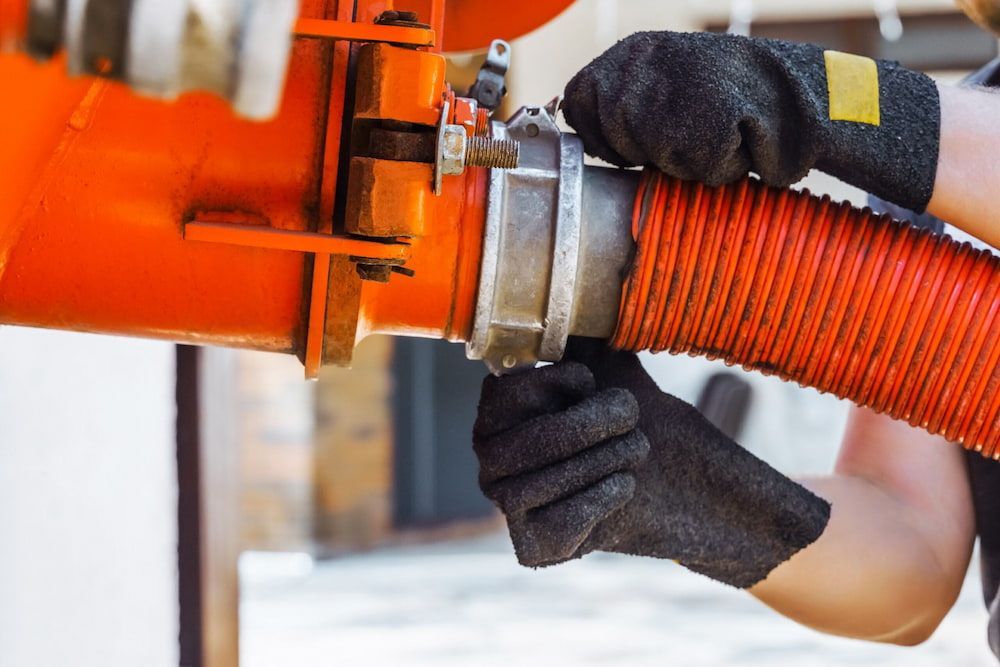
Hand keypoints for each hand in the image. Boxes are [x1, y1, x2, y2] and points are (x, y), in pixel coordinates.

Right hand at [473, 338, 830, 587]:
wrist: (693, 489)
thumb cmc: (647, 423)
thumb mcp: (615, 371)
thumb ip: (585, 336)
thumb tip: (579, 280)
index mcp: (501, 414)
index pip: (498, 396)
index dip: (547, 386)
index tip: (591, 383)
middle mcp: (494, 461)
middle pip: (517, 443)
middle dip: (584, 427)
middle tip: (632, 417)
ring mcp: (512, 507)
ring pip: (534, 485)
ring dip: (599, 461)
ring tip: (637, 450)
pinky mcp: (537, 547)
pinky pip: (555, 522)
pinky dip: (599, 500)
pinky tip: (626, 487)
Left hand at [562, 31, 939, 212]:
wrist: (798, 96)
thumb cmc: (726, 105)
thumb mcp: (662, 89)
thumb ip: (620, 105)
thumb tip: (575, 127)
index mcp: (631, 52)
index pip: (578, 101)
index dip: (598, 136)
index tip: (626, 150)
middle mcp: (647, 61)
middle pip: (614, 133)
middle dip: (644, 152)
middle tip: (687, 136)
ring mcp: (676, 84)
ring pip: (653, 154)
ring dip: (683, 161)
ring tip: (714, 135)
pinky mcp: (708, 111)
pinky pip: (694, 164)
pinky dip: (716, 166)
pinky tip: (736, 143)